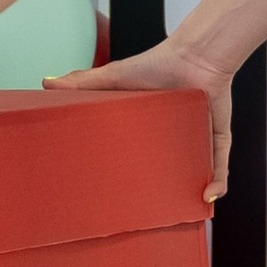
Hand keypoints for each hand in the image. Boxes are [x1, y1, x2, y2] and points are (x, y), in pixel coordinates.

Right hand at [47, 31, 233, 200]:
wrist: (195, 55)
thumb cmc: (158, 63)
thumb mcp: (114, 77)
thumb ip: (82, 83)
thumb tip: (46, 83)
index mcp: (150, 126)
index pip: (139, 155)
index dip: (131, 172)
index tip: (115, 190)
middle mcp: (174, 135)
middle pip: (167, 169)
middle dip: (159, 190)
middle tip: (144, 209)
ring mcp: (197, 137)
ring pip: (194, 172)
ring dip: (188, 193)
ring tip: (177, 212)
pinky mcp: (217, 136)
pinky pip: (220, 165)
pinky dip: (217, 182)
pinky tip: (209, 196)